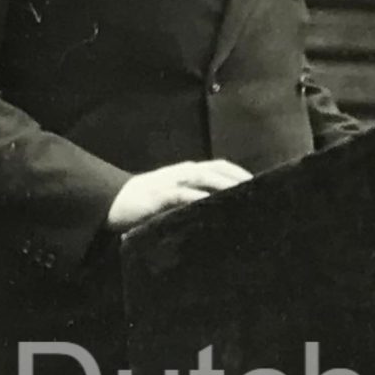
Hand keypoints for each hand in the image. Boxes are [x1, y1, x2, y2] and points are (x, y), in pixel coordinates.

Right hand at [106, 159, 250, 230]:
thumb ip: (196, 198)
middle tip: (259, 190)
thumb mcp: (176, 197)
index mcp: (188, 172)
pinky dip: (198, 198)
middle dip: (238, 178)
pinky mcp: (160, 196)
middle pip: (216, 169)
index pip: (220, 166)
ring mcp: (171, 182)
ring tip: (243, 194)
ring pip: (202, 178)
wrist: (114, 202)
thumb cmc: (148, 202)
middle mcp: (182, 172)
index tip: (260, 183)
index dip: (240, 172)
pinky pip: (182, 194)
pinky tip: (212, 204)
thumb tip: (222, 208)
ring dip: (223, 185)